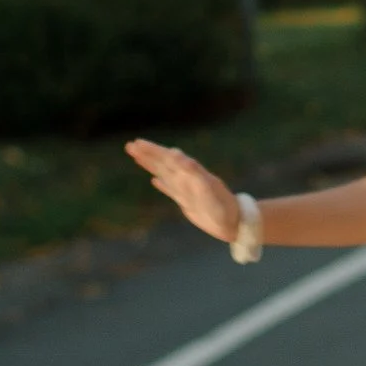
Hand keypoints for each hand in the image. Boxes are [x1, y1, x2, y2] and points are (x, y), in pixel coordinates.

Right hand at [126, 136, 241, 243]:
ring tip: (136, 157)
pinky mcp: (187, 201)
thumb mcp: (208, 188)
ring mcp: (187, 189)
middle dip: (148, 154)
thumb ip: (192, 171)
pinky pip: (171, 189)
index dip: (152, 150)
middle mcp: (188, 178)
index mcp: (191, 172)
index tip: (137, 143)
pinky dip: (162, 183)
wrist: (235, 223)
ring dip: (151, 164)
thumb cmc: (222, 206)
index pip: (167, 157)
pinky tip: (154, 180)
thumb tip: (175, 153)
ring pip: (164, 173)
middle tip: (130, 145)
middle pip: (164, 162)